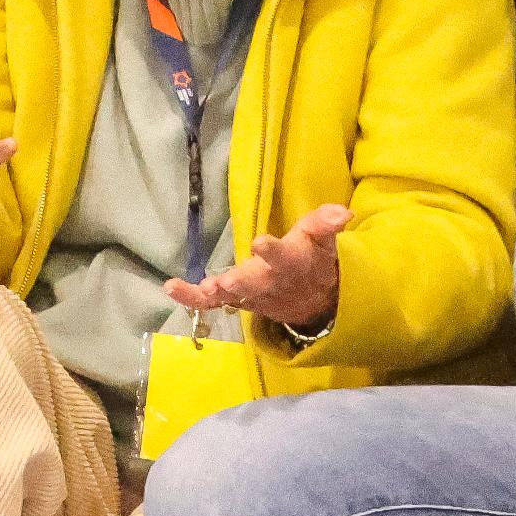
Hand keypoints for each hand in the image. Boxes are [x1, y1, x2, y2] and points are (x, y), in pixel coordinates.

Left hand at [165, 203, 351, 326]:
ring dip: (219, 293)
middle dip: (242, 281)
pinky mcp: (237, 300)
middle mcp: (271, 281)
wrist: (315, 302)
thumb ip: (327, 223)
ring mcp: (252, 295)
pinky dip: (191, 298)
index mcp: (293, 261)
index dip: (274, 251)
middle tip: (227, 281)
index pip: (286, 256)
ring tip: (205, 287)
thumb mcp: (324, 239)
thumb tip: (344, 213)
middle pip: (257, 283)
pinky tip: (171, 287)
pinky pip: (212, 303)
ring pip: (235, 296)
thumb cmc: (313, 257)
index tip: (261, 242)